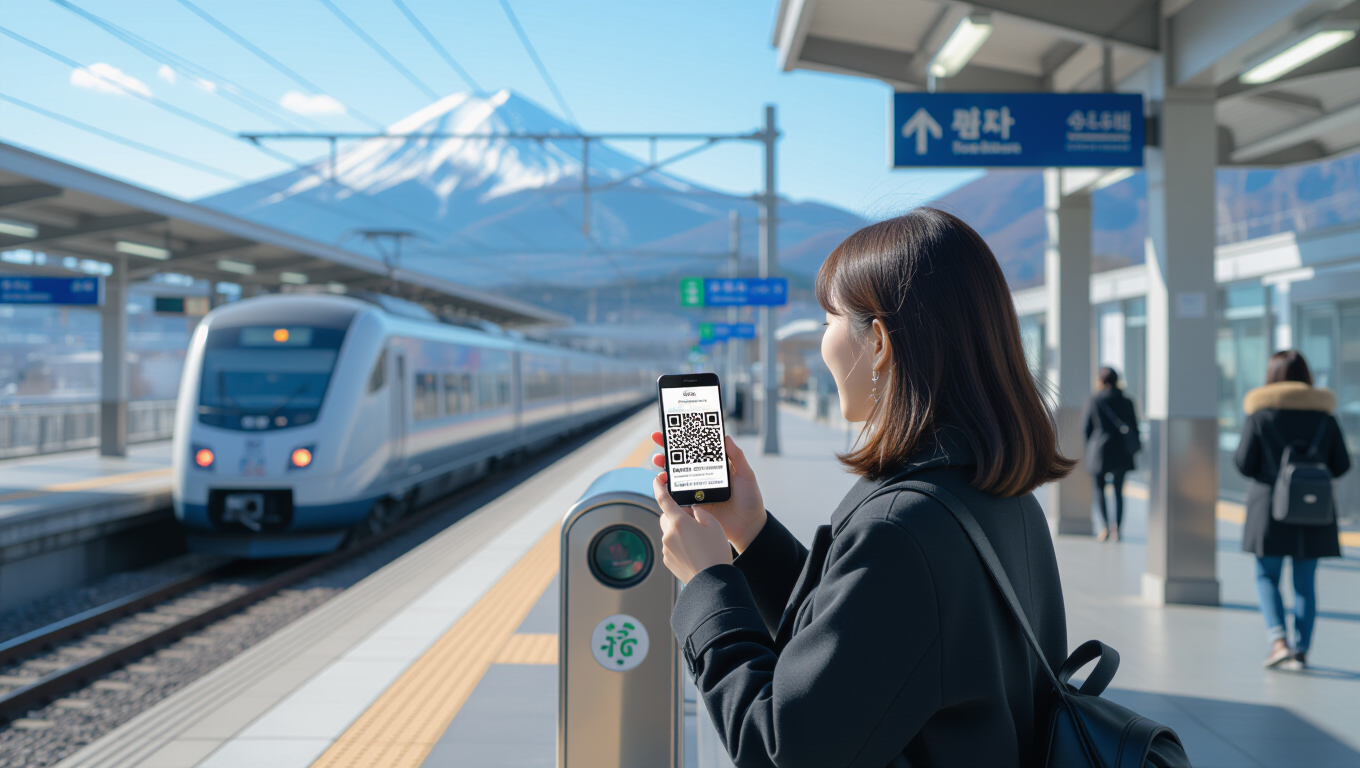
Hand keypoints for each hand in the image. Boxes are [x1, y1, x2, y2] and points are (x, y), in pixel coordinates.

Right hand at [651, 432, 766, 552]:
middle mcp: (703, 476)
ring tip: (658, 459)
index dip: (686, 439)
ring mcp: (696, 490)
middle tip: (658, 438)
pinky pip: (676, 494)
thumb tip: (726, 437)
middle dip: (668, 449)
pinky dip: (666, 487)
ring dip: (664, 466)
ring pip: (676, 476)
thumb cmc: (750, 499)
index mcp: (715, 467)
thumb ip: (737, 456)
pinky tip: (661, 480)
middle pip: (682, 461)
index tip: (674, 428)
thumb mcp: (746, 474)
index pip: (698, 449)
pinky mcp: (692, 505)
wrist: (748, 526)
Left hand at [653, 472, 731, 582]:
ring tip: (698, 542)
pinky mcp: (667, 561)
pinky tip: (694, 553)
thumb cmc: (716, 552)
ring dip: (679, 532)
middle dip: (676, 516)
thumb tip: (691, 510)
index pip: (664, 500)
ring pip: (669, 533)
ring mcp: (666, 549)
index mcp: (679, 522)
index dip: (659, 487)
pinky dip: (679, 545)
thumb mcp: (714, 526)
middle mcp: (668, 534)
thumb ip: (700, 513)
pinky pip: (671, 547)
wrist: (712, 582)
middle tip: (693, 521)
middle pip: (667, 517)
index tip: (656, 480)